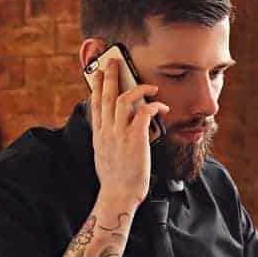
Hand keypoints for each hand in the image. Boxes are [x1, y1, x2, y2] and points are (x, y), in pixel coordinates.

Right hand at [90, 58, 169, 207]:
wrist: (119, 195)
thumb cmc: (117, 180)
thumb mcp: (105, 155)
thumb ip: (109, 139)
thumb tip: (116, 130)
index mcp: (99, 134)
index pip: (95, 103)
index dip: (96, 85)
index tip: (96, 72)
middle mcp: (106, 130)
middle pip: (106, 95)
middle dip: (110, 75)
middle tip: (114, 61)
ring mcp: (119, 133)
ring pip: (124, 99)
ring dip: (138, 87)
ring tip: (150, 85)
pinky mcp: (135, 138)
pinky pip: (144, 112)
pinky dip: (154, 105)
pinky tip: (162, 106)